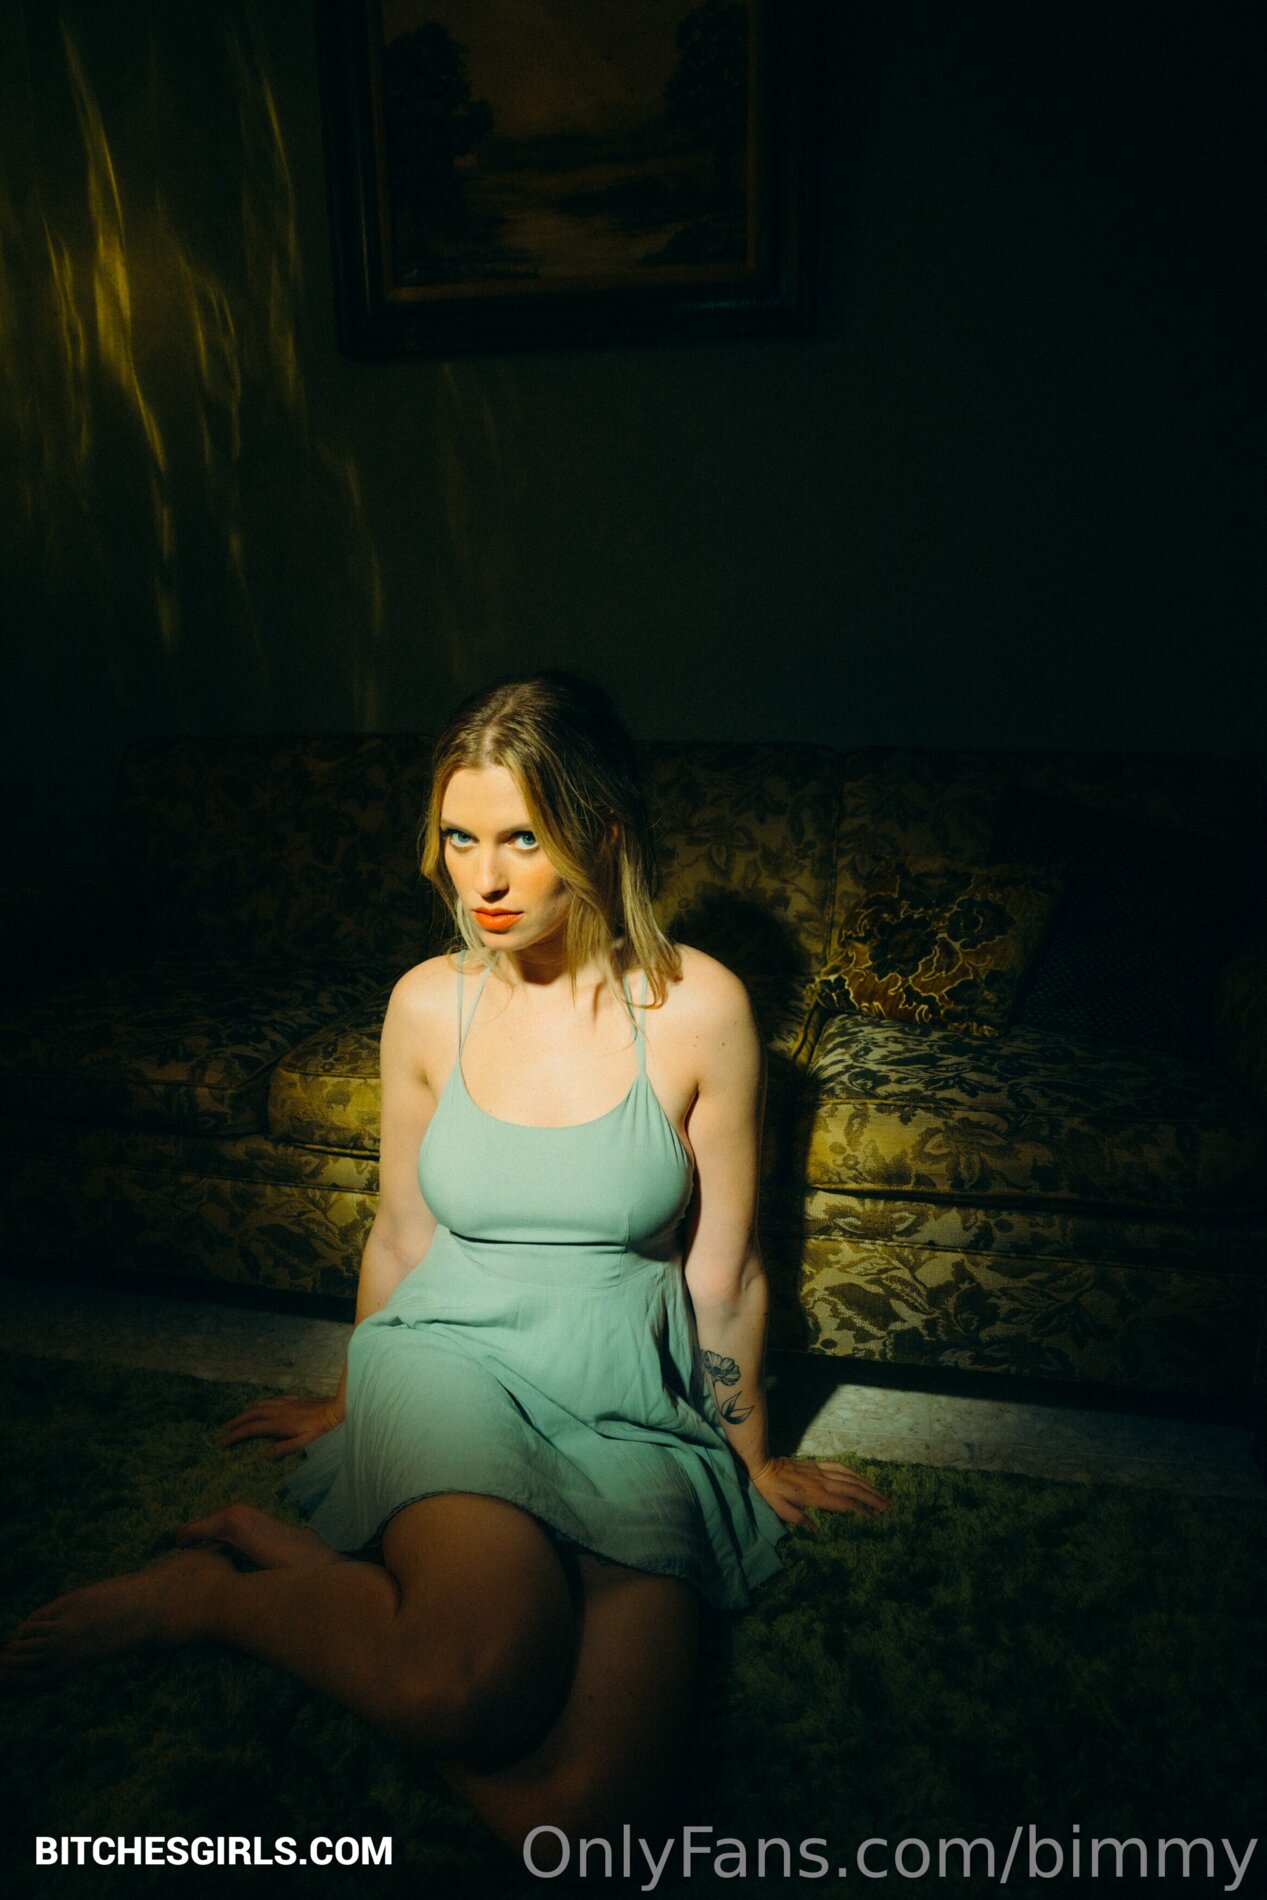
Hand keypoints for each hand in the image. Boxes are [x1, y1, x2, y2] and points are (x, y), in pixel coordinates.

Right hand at [218, 1394, 341, 1460]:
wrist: (339, 1410)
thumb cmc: (324, 1431)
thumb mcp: (306, 1444)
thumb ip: (285, 1449)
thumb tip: (265, 1455)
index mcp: (280, 1424)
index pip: (252, 1429)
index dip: (235, 1435)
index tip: (222, 1442)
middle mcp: (281, 1411)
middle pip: (252, 1414)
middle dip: (237, 1421)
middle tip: (224, 1429)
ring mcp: (288, 1403)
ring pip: (262, 1404)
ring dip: (248, 1410)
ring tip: (240, 1417)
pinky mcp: (297, 1399)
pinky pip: (275, 1398)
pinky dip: (264, 1402)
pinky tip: (265, 1404)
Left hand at [750, 1455, 889, 1527]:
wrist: (764, 1465)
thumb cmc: (771, 1491)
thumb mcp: (781, 1510)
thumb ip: (799, 1520)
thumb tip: (818, 1530)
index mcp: (816, 1496)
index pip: (844, 1504)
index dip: (861, 1510)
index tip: (874, 1517)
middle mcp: (823, 1482)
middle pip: (854, 1489)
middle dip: (873, 1498)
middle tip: (889, 1506)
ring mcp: (822, 1471)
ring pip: (851, 1478)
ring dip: (868, 1485)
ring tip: (882, 1494)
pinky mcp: (818, 1465)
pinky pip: (841, 1467)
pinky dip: (855, 1473)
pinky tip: (862, 1478)